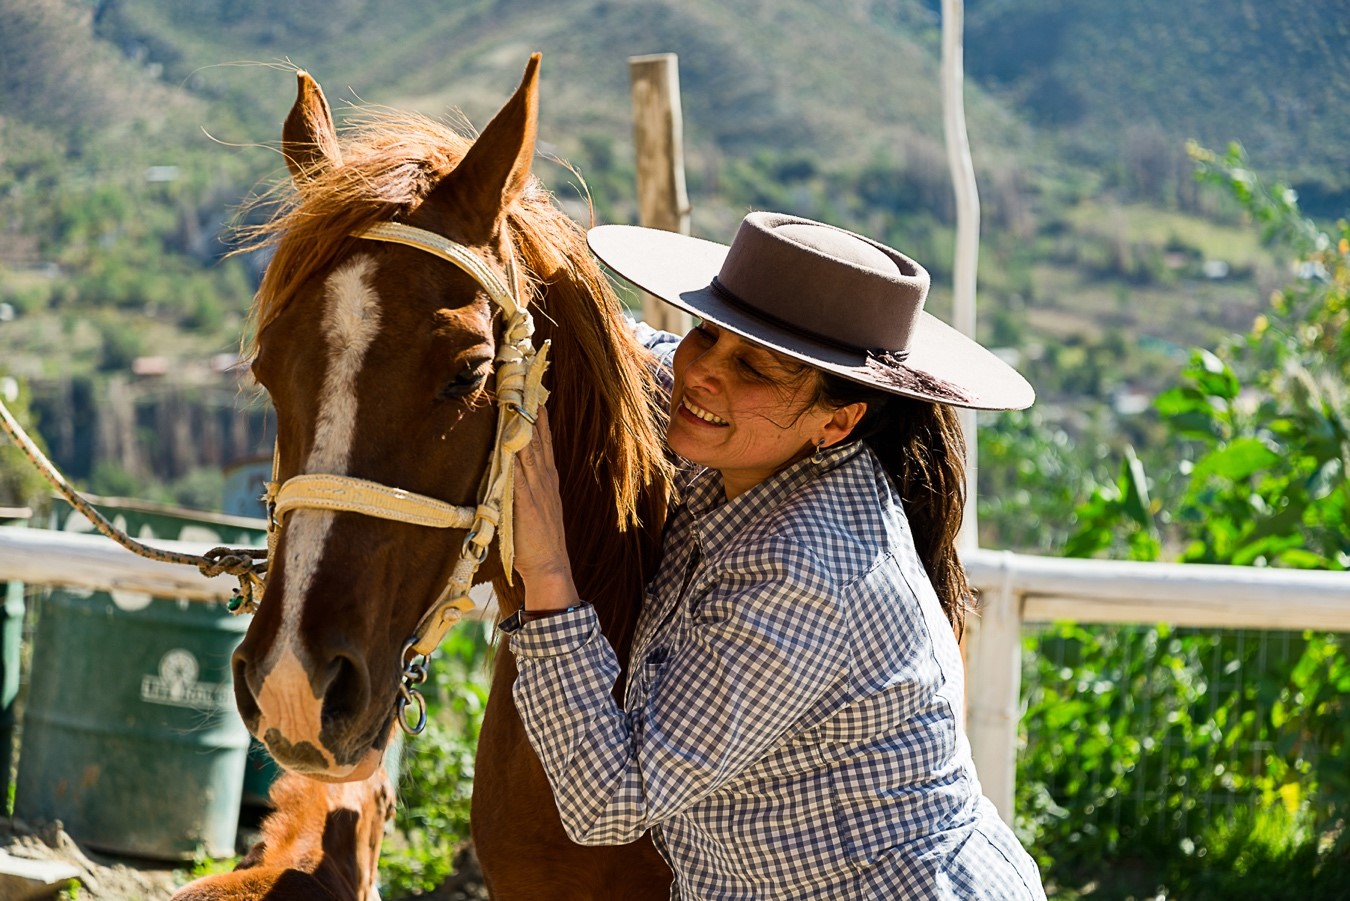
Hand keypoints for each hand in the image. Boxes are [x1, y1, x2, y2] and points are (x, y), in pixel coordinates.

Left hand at [512, 407, 579, 608]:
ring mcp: (536, 489)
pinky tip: (507, 437)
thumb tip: (510, 466)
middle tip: (524, 382)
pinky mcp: (525, 502)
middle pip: (536, 436)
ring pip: (528, 449)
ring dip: (521, 424)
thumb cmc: (538, 540)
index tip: (534, 391)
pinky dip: (513, 454)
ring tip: (515, 398)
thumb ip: (525, 485)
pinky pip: (517, 473)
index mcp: (548, 477)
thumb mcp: (536, 506)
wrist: (549, 565)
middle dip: (530, 409)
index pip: (544, 439)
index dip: (539, 415)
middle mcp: (544, 478)